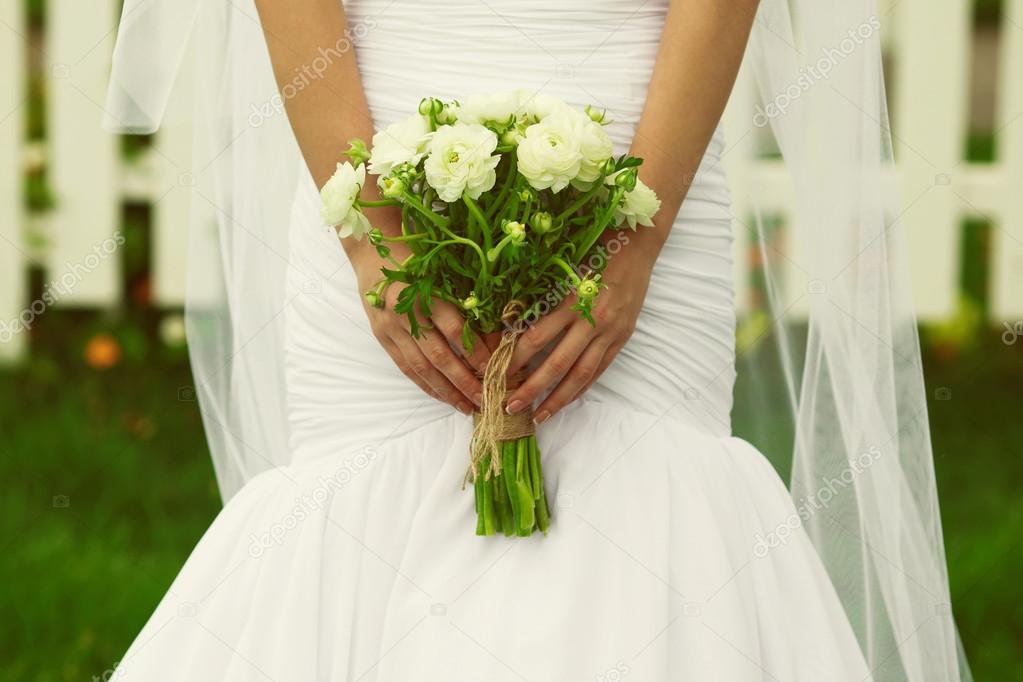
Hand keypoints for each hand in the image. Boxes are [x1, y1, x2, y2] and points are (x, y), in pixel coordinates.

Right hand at [348, 222, 491, 413]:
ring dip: (446, 390)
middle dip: (464, 381)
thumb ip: (465, 302)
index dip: (477, 352)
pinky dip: (425, 384)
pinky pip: (406, 366)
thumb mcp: (443, 272)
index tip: (496, 369)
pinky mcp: (381, 337)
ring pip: (422, 367)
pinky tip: (442, 396)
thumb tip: (493, 338)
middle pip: (439, 355)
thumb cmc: (417, 257)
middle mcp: (405, 312)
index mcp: (425, 291)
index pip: (455, 330)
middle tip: (486, 399)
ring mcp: (390, 327)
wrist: (372, 252)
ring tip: (466, 406)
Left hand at [503, 249, 652, 422]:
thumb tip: (510, 323)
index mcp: (572, 299)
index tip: (494, 373)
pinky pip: (599, 370)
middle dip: (530, 388)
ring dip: (557, 398)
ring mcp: (610, 332)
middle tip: (508, 406)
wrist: (638, 245)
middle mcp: (592, 320)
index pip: (536, 338)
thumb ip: (542, 296)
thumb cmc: (594, 248)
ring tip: (538, 416)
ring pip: (580, 374)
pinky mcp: (622, 338)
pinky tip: (566, 400)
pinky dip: (581, 388)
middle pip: (556, 364)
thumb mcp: (564, 267)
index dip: (514, 359)